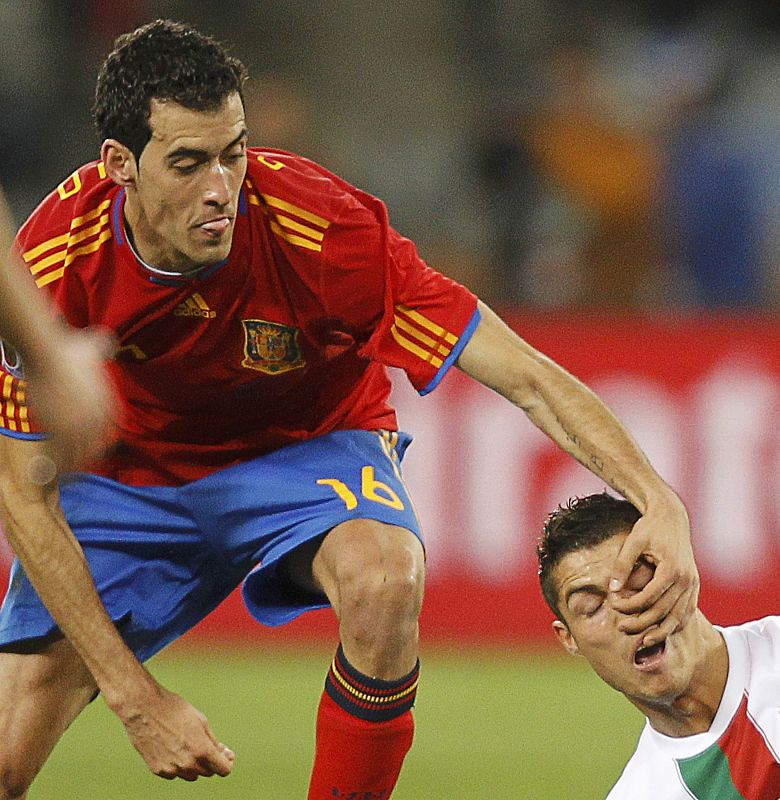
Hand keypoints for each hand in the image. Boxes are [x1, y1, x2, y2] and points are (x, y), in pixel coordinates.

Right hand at [24, 326, 116, 475]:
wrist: (49, 355)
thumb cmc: (69, 349)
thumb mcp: (93, 347)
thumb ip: (103, 346)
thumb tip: (108, 341)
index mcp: (107, 404)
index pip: (108, 431)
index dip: (101, 443)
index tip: (95, 452)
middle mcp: (97, 417)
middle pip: (94, 446)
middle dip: (88, 458)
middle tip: (81, 469)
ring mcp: (79, 424)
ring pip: (79, 453)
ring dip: (73, 466)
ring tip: (68, 477)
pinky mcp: (59, 428)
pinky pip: (61, 453)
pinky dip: (58, 465)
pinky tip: (55, 474)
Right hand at [118, 684, 234, 780]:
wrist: (144, 709)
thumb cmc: (175, 710)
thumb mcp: (201, 720)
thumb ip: (212, 740)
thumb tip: (221, 753)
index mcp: (201, 749)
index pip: (223, 769)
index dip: (227, 762)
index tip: (226, 755)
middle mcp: (188, 763)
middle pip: (207, 772)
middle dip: (210, 761)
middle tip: (207, 746)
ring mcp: (172, 769)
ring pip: (190, 775)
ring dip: (194, 765)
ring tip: (187, 744)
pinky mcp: (157, 770)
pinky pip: (174, 773)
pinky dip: (177, 765)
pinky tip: (173, 748)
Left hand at [608, 493, 698, 646]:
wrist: (671, 517)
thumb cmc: (649, 528)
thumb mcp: (632, 542)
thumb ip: (622, 565)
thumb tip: (611, 589)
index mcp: (672, 568)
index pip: (649, 597)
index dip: (630, 605)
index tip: (613, 606)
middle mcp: (686, 579)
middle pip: (664, 611)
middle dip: (642, 623)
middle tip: (622, 628)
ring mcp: (693, 583)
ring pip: (679, 617)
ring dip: (660, 631)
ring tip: (642, 641)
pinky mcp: (694, 585)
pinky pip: (687, 611)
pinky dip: (675, 624)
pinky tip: (661, 631)